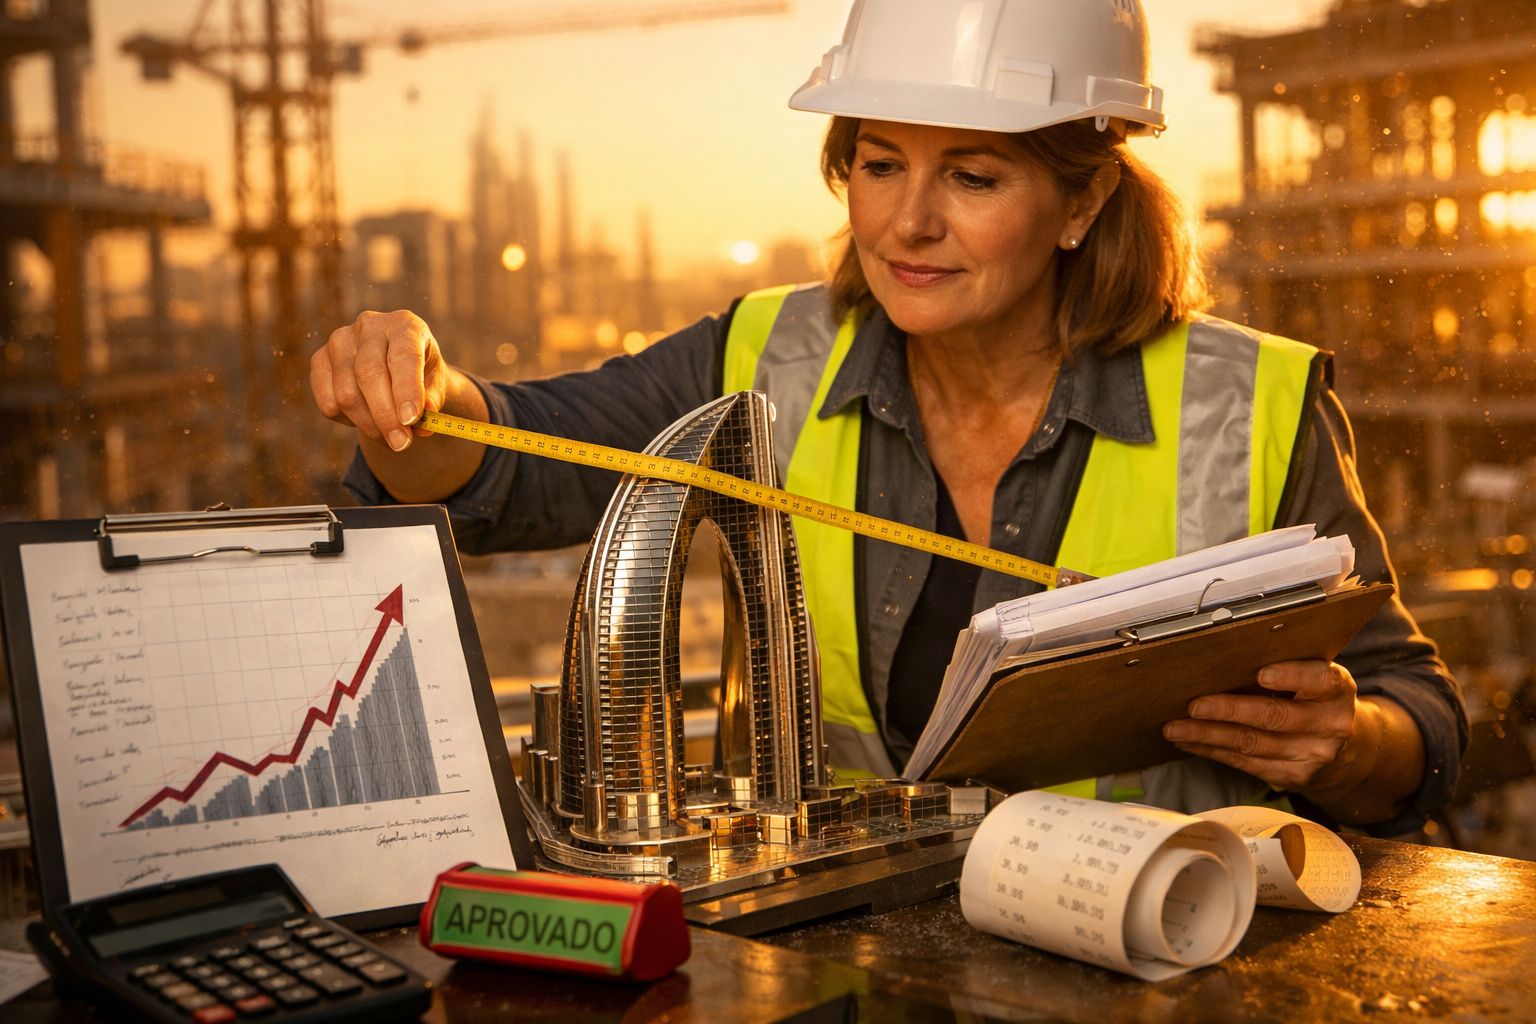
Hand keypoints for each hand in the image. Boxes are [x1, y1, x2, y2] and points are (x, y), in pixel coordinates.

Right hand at [310, 309, 446, 450]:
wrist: (395, 363)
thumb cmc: (420, 372)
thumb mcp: (435, 382)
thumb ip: (432, 399)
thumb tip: (423, 423)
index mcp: (404, 325)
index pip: (403, 357)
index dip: (407, 390)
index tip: (411, 421)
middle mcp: (369, 326)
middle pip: (369, 375)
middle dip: (386, 417)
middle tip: (401, 444)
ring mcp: (339, 341)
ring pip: (346, 395)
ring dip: (369, 425)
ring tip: (390, 437)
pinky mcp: (319, 360)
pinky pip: (328, 403)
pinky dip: (349, 422)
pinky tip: (367, 419)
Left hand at [1161, 660, 1358, 792]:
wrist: (1345, 750)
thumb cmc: (1315, 698)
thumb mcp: (1316, 677)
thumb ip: (1288, 665)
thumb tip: (1226, 653)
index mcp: (1336, 690)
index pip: (1319, 679)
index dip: (1291, 676)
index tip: (1262, 674)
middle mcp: (1329, 725)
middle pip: (1274, 717)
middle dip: (1229, 711)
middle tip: (1194, 705)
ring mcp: (1311, 755)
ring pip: (1252, 744)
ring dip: (1208, 735)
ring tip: (1175, 727)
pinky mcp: (1292, 776)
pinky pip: (1245, 763)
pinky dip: (1212, 751)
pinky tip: (1190, 741)